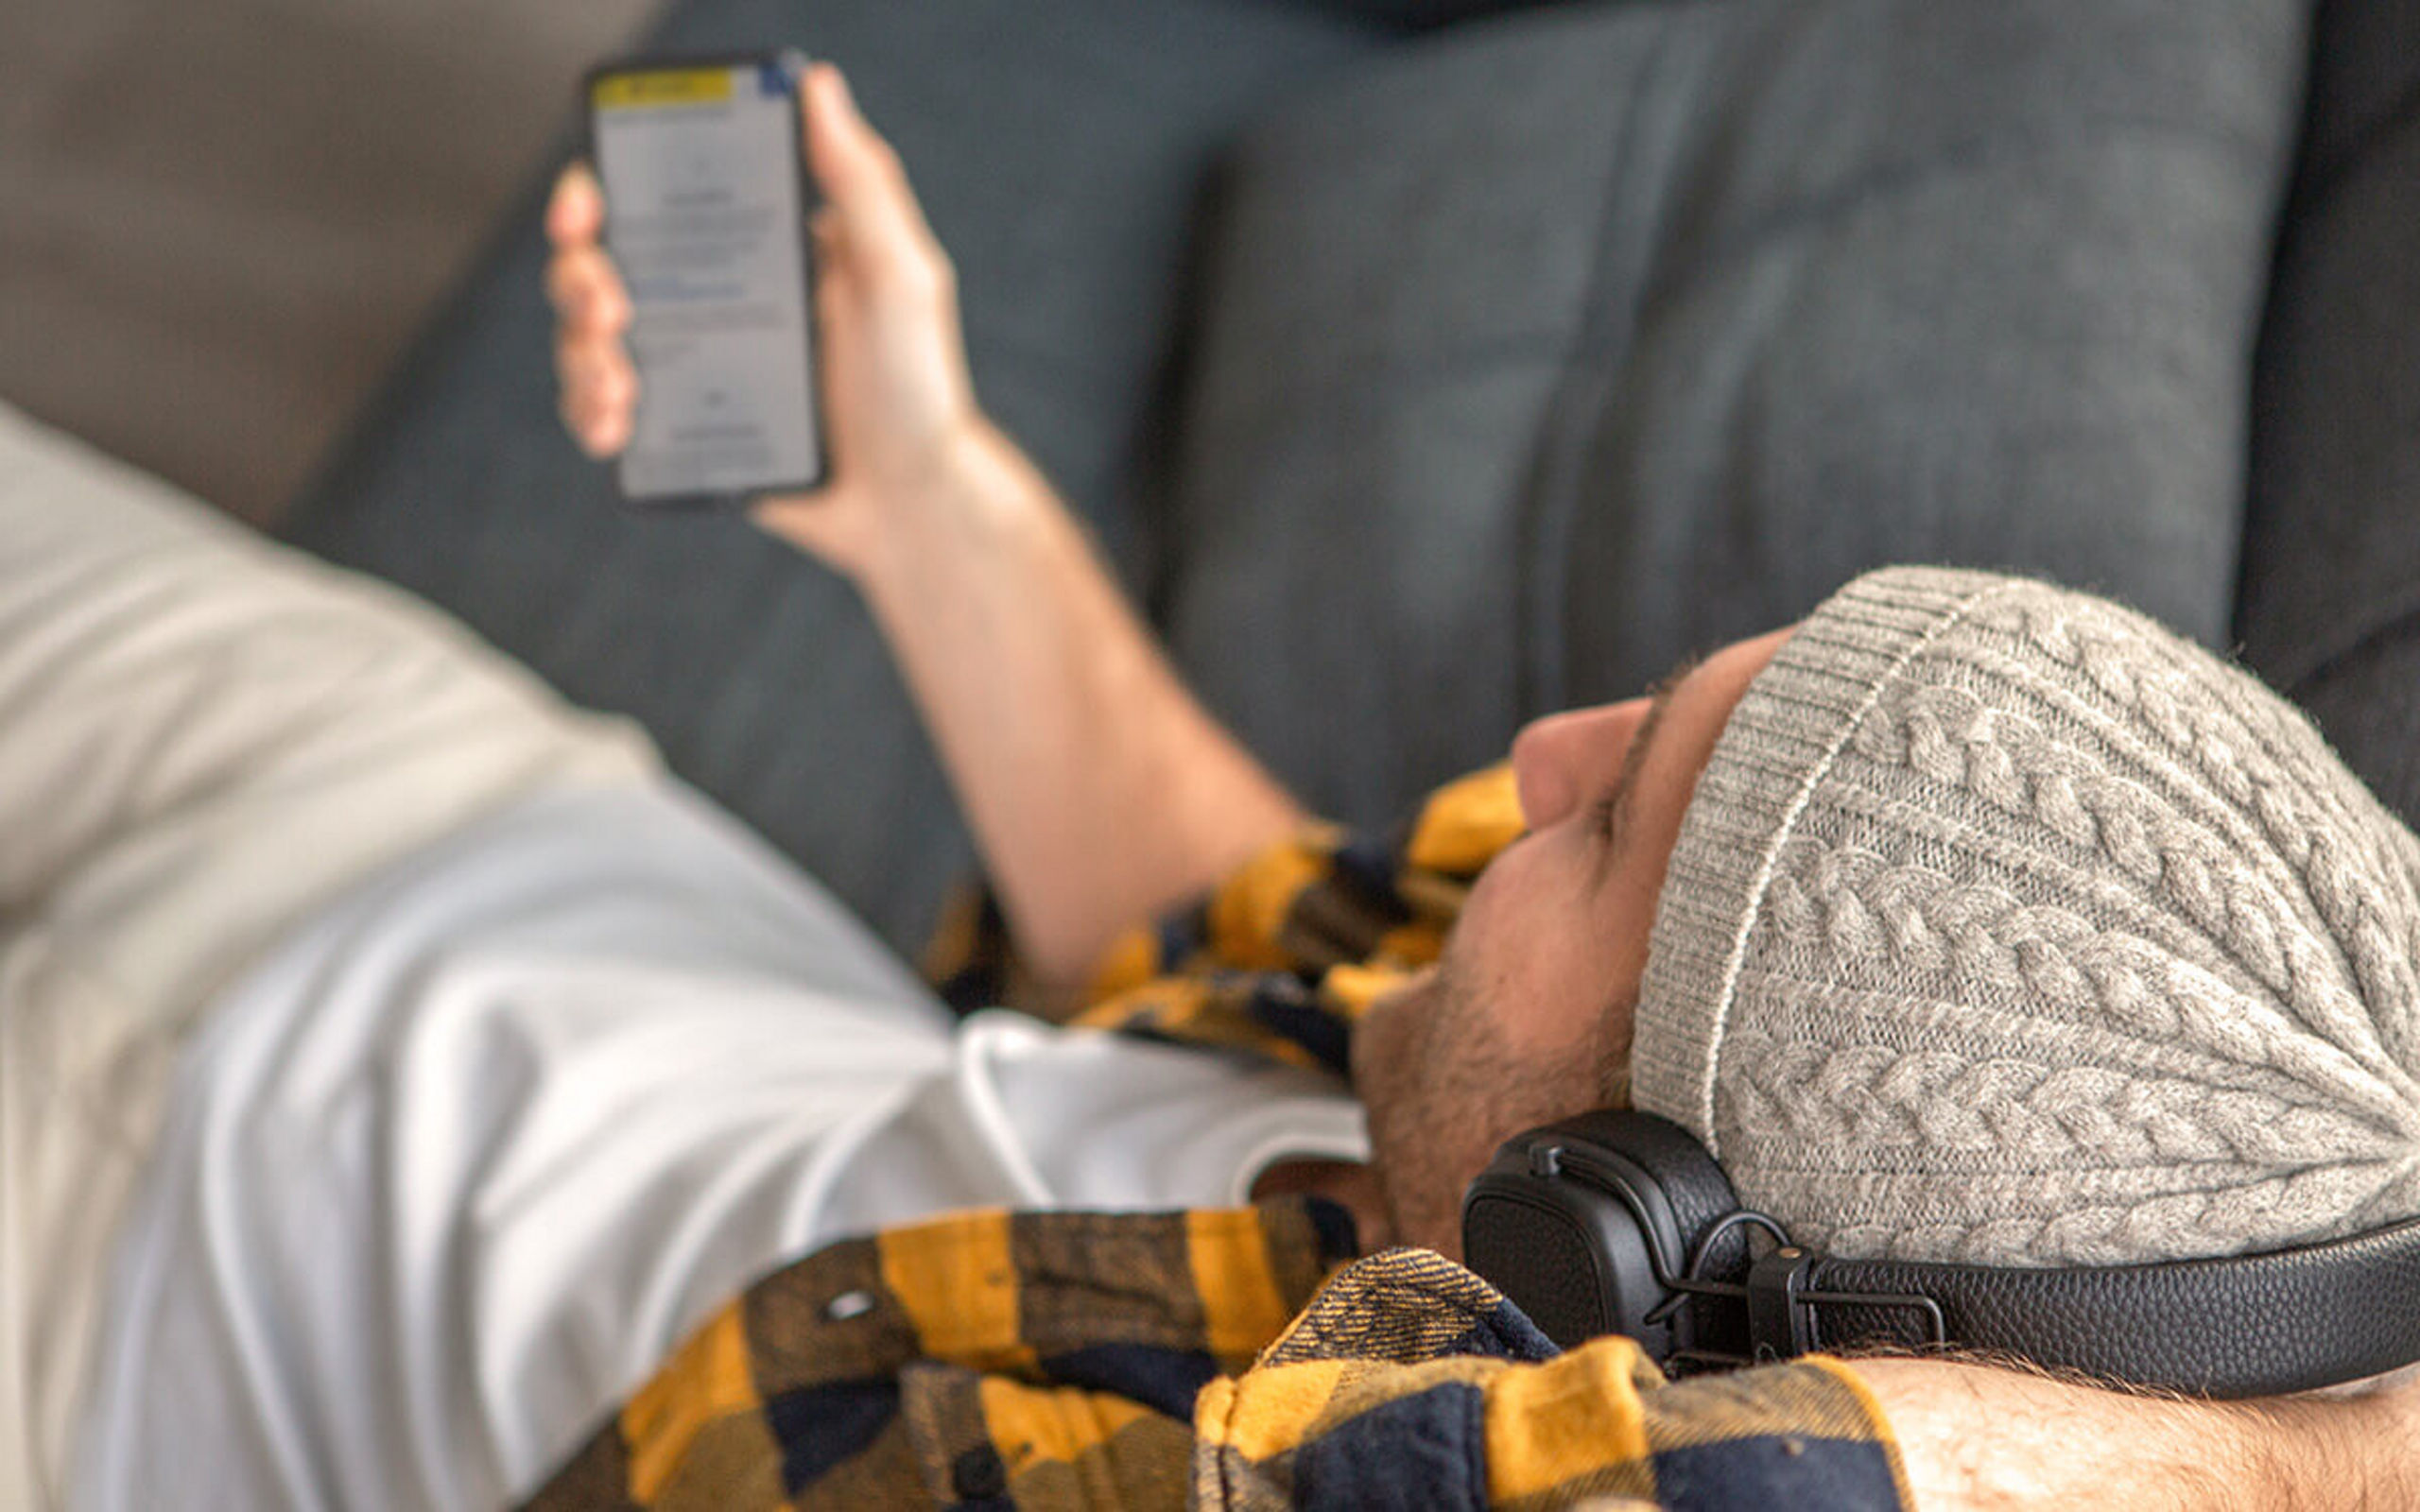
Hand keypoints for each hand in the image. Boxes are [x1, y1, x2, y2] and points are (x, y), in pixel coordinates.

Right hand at [545, 62, 983, 580]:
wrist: (911, 502)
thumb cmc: (918, 386)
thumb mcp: (900, 276)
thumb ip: (862, 183)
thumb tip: (816, 87)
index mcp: (751, 246)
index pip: (652, 195)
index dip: (596, 192)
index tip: (585, 212)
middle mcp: (710, 296)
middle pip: (600, 264)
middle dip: (578, 279)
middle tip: (609, 310)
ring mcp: (690, 362)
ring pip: (587, 338)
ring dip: (578, 354)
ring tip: (619, 390)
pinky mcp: (680, 427)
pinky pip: (603, 410)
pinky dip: (588, 414)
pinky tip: (611, 429)